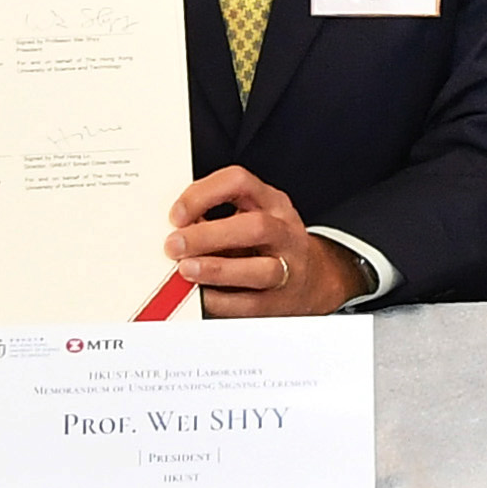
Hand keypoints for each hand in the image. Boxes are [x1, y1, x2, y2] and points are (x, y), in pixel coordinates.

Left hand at [167, 166, 357, 317]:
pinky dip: (221, 301)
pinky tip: (200, 296)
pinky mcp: (280, 302)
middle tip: (173, 245)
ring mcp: (288, 267)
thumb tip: (174, 230)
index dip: (203, 195)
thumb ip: (214, 217)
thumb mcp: (248, 215)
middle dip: (208, 236)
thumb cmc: (267, 244)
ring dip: (217, 269)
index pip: (239, 182)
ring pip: (260, 269)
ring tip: (186, 269)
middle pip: (254, 227)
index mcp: (272, 202)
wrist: (312, 279)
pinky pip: (250, 304)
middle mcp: (284, 231)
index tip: (176, 215)